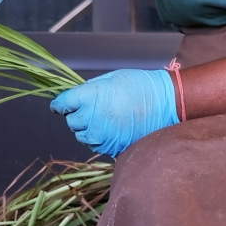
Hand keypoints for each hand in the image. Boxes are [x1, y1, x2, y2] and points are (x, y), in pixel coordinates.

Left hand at [50, 68, 177, 156]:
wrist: (165, 103)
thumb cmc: (139, 86)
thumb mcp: (111, 78)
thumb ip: (90, 89)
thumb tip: (75, 97)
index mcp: (90, 97)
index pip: (63, 103)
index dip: (60, 104)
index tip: (59, 106)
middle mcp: (92, 118)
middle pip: (72, 122)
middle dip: (78, 115)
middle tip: (91, 109)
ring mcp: (102, 135)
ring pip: (83, 136)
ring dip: (88, 129)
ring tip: (104, 119)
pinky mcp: (112, 147)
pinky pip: (97, 145)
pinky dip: (100, 138)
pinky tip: (112, 129)